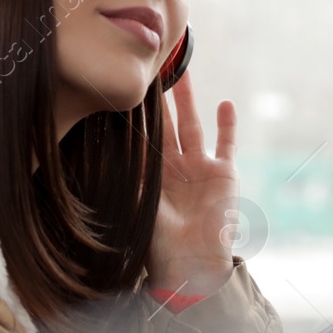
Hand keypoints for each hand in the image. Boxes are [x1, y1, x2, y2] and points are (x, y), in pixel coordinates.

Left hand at [146, 70, 237, 297]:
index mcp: (153, 174)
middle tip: (153, 69)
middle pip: (167, 123)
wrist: (192, 263)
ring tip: (184, 72)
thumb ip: (129, 177)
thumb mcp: (138, 204)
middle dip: (160, 98)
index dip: (137, 114)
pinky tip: (225, 103)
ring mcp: (201, 167)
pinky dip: (227, 125)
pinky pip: (226, 144)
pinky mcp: (224, 173)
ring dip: (188, 99)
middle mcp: (176, 166)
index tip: (127, 88)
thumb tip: (104, 153)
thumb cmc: (160, 241)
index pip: (143, 136)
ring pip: (193, 125)